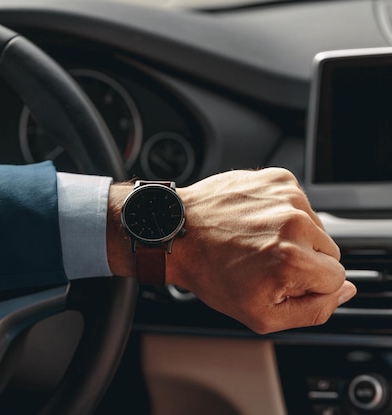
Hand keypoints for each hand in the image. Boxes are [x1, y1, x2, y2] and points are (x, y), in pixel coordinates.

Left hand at [107, 168, 355, 333]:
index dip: (307, 286)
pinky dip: (281, 214)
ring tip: (255, 241)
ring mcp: (287, 196)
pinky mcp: (278, 179)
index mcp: (293, 259)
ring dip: (293, 236)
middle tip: (263, 262)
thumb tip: (345, 290)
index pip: (336, 279)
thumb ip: (313, 310)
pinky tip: (253, 222)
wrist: (177, 232)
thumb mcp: (260, 315)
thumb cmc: (209, 272)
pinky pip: (298, 204)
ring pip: (315, 227)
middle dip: (303, 261)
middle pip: (329, 252)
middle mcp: (295, 222)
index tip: (278, 280)